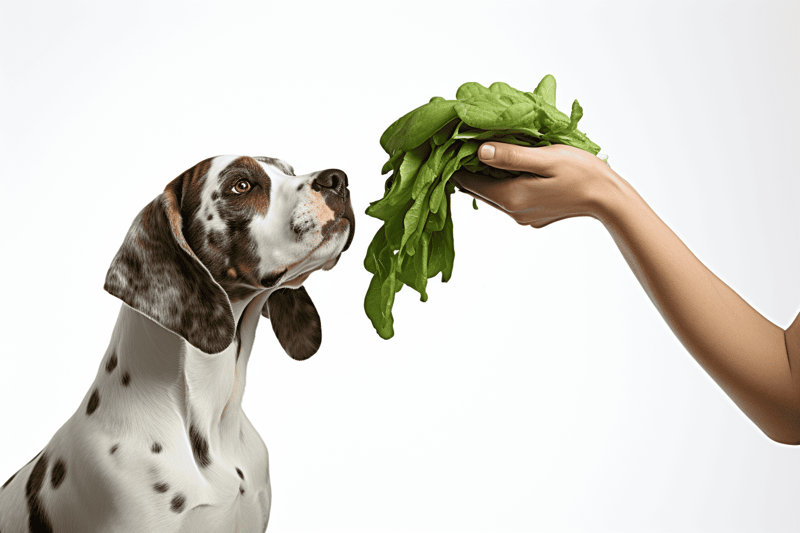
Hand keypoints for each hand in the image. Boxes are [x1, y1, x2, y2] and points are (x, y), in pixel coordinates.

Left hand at [450, 142, 626, 227]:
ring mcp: (523, 217)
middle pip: (478, 190)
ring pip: (494, 193)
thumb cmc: (581, 173)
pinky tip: (511, 168)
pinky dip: (504, 183)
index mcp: (511, 197)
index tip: (454, 143)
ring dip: (488, 175)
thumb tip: (479, 151)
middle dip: (470, 168)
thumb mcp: (545, 158)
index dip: (458, 163)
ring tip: (485, 152)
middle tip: (464, 144)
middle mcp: (512, 212)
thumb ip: (511, 156)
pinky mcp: (533, 217)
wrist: (608, 198)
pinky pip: (510, 198)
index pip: (469, 183)